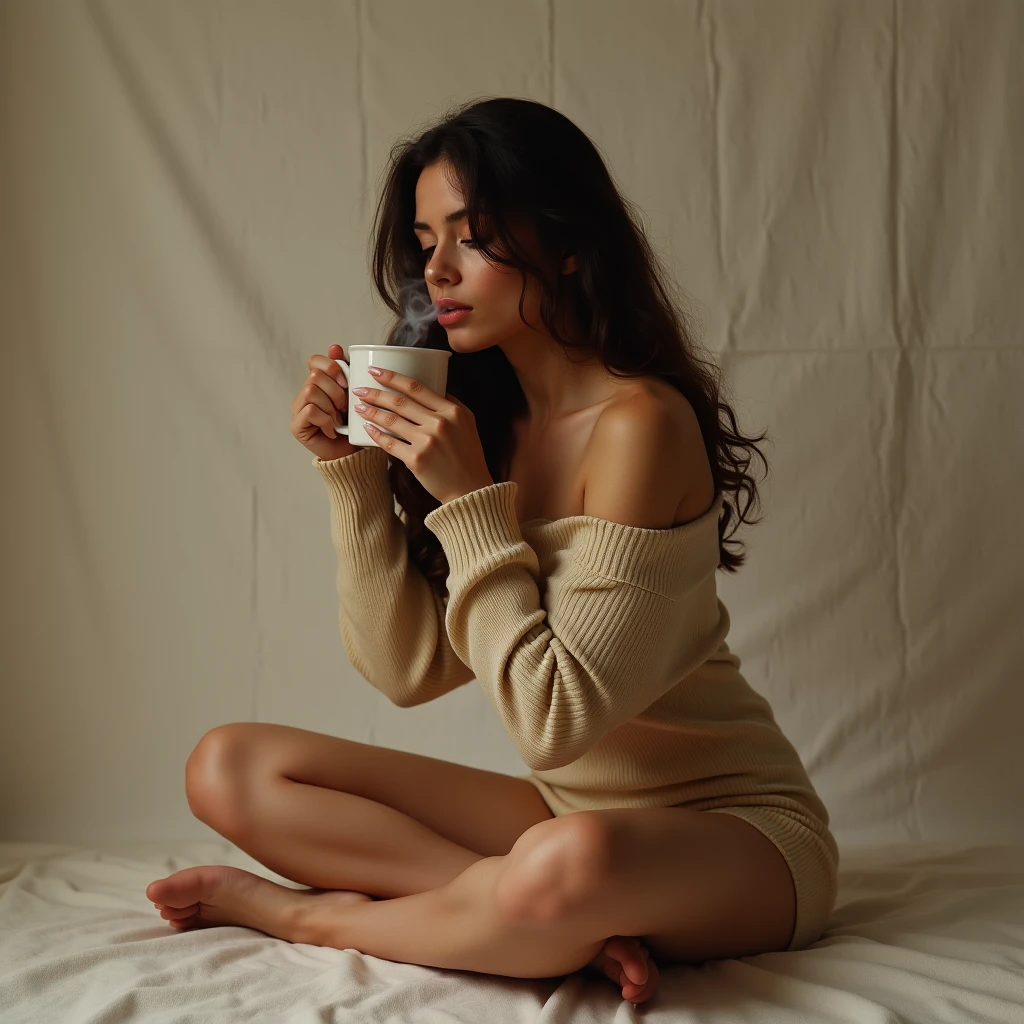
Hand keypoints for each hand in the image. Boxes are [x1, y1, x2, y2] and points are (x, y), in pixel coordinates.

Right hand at [290, 345, 359, 460]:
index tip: (347, 382)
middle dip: (336, 391)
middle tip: (345, 407)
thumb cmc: (354, 423)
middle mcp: (303, 393)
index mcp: (317, 382)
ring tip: (338, 419)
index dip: (332, 367)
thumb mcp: (354, 393)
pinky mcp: (296, 425)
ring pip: (311, 391)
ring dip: (331, 406)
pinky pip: (310, 410)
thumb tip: (335, 347)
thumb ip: (346, 371)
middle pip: (314, 376)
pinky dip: (325, 419)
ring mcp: (297, 409)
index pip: (315, 361)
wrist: (352, 452)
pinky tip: (332, 429)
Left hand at [350, 364, 493, 503]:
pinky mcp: (416, 460)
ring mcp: (427, 442)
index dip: (392, 377)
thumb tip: (433, 386)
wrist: (470, 488)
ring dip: (371, 412)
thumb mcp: (467, 422)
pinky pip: (390, 444)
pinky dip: (376, 435)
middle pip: (399, 402)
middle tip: (359, 390)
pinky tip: (367, 429)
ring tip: (358, 407)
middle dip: (375, 394)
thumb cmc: (468, 455)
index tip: (375, 371)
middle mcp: (439, 424)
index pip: (416, 388)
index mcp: (451, 411)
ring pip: (391, 421)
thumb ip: (451, 403)